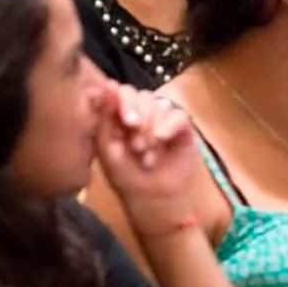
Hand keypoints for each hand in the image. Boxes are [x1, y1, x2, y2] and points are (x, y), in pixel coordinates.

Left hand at [94, 84, 199, 235]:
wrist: (154, 200)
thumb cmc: (127, 177)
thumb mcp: (107, 149)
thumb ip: (104, 119)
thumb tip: (106, 86)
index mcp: (119, 115)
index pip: (120, 93)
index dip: (120, 99)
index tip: (121, 116)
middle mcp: (142, 113)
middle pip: (140, 95)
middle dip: (136, 112)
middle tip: (133, 133)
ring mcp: (163, 119)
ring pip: (159, 105)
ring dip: (150, 127)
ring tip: (145, 152)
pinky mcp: (183, 128)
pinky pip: (179, 116)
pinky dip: (169, 126)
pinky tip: (161, 140)